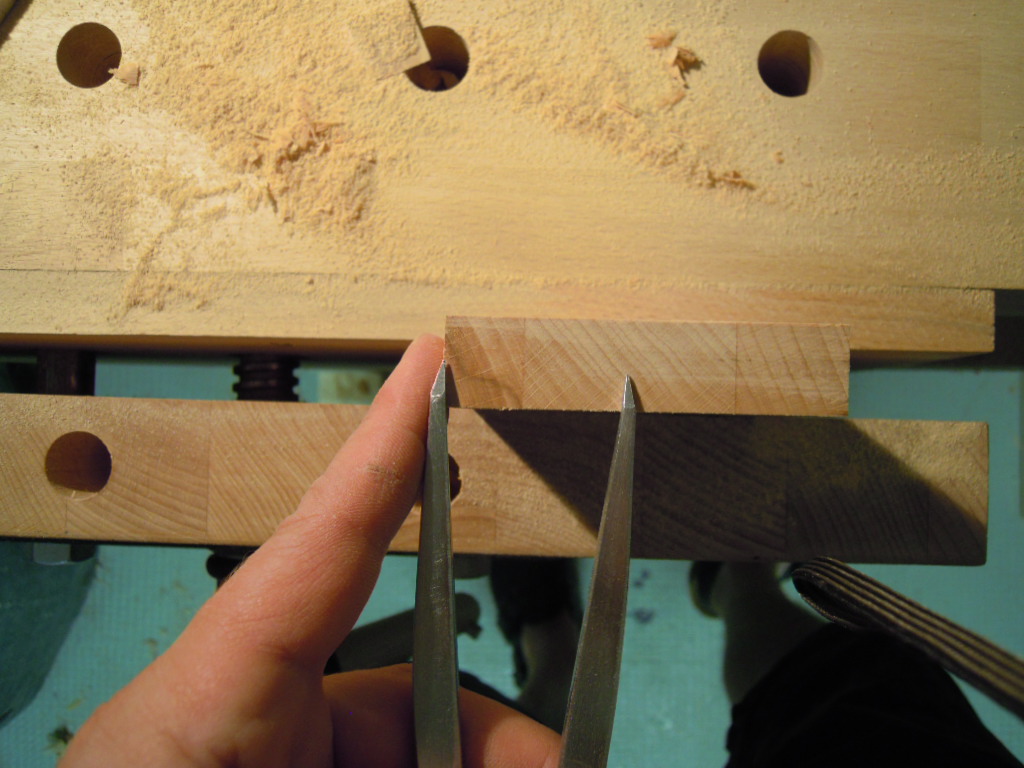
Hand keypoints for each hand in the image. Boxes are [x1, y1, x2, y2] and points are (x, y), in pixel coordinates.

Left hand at [62, 335, 560, 767]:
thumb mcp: (247, 760)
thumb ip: (433, 750)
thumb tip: (543, 760)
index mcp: (211, 701)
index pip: (318, 546)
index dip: (381, 447)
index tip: (427, 362)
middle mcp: (258, 711)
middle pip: (429, 701)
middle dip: (510, 751)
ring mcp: (296, 744)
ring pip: (440, 746)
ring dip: (494, 766)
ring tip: (529, 765)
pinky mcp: (322, 757)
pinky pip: (418, 760)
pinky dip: (459, 767)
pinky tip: (506, 766)